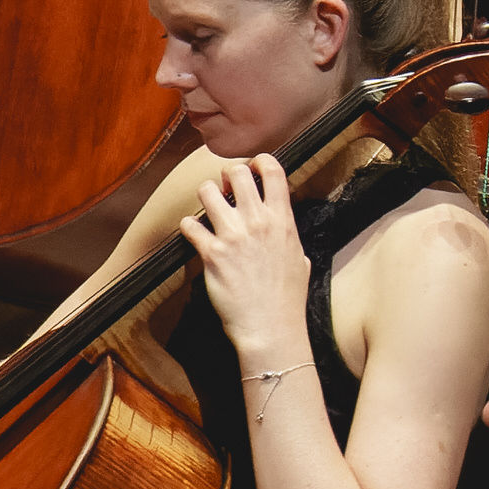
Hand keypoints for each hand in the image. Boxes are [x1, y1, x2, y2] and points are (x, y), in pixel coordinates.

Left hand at [179, 153, 314, 374]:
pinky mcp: (211, 254)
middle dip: (227, 176)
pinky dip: (189, 227)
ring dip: (206, 196)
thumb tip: (282, 226)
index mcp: (282, 219)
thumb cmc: (288, 297)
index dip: (259, 162)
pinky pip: (190, 225)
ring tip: (208, 209)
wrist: (270, 326)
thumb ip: (288, 234)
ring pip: (208, 191)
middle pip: (236, 172)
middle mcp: (257, 221)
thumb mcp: (300, 257)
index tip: (253, 168)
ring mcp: (233, 236)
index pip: (272, 170)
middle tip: (226, 189)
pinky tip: (195, 234)